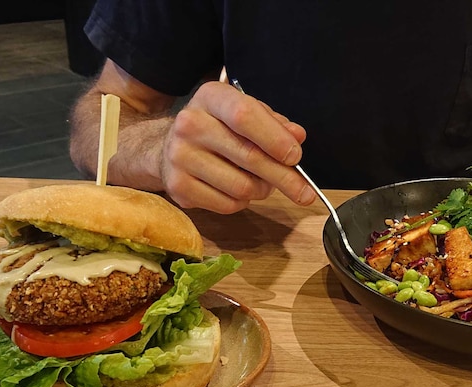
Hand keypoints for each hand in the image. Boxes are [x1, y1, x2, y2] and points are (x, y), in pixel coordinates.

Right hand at [158, 81, 315, 213]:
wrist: (167, 148)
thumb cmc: (217, 129)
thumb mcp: (244, 114)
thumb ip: (273, 124)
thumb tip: (297, 137)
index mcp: (210, 97)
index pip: (245, 115)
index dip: (275, 139)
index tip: (295, 157)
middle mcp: (190, 123)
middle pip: (249, 156)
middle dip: (284, 177)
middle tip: (304, 192)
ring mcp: (180, 157)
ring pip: (242, 186)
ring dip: (262, 190)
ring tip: (261, 183)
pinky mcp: (178, 186)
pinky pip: (227, 204)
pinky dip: (242, 202)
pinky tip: (237, 190)